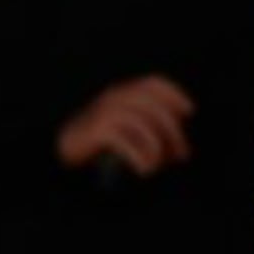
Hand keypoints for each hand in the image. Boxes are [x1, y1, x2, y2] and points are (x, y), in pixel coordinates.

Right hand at [56, 75, 194, 179]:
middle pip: (154, 108)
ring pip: (144, 124)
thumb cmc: (98, 139)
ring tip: (158, 165)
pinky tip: (144, 169)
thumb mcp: (123, 125)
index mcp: (120, 92)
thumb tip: (177, 138)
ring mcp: (104, 112)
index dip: (174, 94)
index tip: (190, 111)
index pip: (152, 83)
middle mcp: (113, 98)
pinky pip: (128, 142)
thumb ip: (145, 123)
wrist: (63, 148)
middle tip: (182, 154)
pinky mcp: (97, 130)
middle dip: (174, 133)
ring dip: (158, 148)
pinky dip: (141, 158)